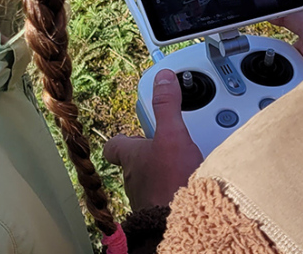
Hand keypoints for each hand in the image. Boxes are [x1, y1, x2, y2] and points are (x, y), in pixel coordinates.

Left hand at [103, 69, 202, 210]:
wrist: (181, 225)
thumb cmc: (171, 183)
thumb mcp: (172, 135)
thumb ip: (167, 105)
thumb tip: (163, 77)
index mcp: (131, 158)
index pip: (115, 145)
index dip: (122, 138)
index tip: (130, 132)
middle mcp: (134, 180)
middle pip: (134, 163)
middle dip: (149, 154)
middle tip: (166, 145)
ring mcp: (145, 199)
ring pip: (148, 181)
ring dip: (161, 174)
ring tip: (182, 167)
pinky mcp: (160, 214)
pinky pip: (163, 199)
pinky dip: (172, 192)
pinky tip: (188, 189)